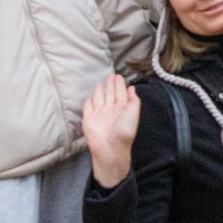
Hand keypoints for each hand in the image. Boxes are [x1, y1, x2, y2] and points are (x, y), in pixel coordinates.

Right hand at [82, 73, 141, 187]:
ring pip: (99, 99)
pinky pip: (88, 107)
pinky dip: (89, 101)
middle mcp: (110, 110)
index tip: (119, 76)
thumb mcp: (133, 113)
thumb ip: (133, 100)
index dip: (120, 85)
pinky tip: (91, 97)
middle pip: (110, 94)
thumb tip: (132, 88)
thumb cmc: (123, 131)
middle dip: (111, 85)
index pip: (121, 94)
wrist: (109, 147)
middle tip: (111, 75)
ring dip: (100, 91)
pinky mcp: (88, 118)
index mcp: (122, 109)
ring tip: (101, 82)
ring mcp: (99, 114)